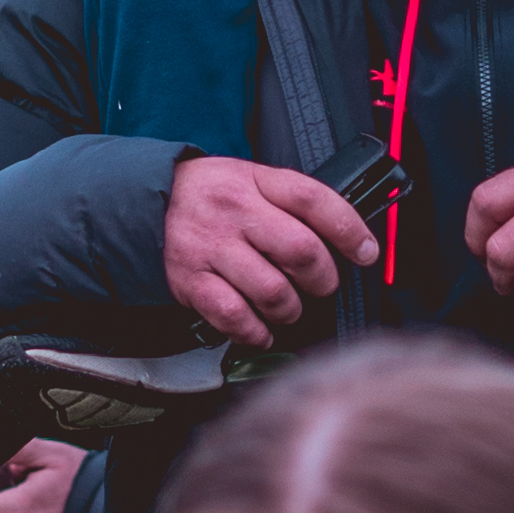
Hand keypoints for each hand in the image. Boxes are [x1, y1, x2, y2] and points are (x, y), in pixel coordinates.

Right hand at [159, 155, 372, 347]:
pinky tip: (261, 329)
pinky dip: (256, 333)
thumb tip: (348, 238)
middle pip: (301, 251)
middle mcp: (234, 213)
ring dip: (291, 309)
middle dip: (323, 278)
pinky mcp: (191, 282)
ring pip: (273, 292)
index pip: (313, 200)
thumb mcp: (253, 179)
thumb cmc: (212, 196)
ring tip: (288, 306)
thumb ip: (294, 203)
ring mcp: (211, 248)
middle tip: (320, 284)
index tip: (366, 252)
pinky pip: (235, 317)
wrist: (147, 203)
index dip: (349, 229)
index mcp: (256, 181)